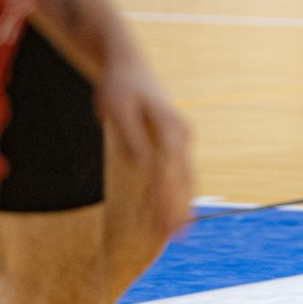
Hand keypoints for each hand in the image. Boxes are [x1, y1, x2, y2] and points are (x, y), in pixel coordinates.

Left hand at [97, 51, 193, 241]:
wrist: (128, 66)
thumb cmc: (119, 87)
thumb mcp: (117, 108)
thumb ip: (130, 136)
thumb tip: (140, 163)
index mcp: (169, 129)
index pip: (169, 172)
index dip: (168, 200)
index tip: (166, 222)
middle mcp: (180, 136)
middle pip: (182, 178)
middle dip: (179, 208)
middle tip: (176, 237)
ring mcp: (179, 138)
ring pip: (185, 176)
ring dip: (182, 203)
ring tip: (179, 231)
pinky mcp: (172, 141)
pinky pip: (178, 171)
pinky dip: (178, 191)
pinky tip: (174, 207)